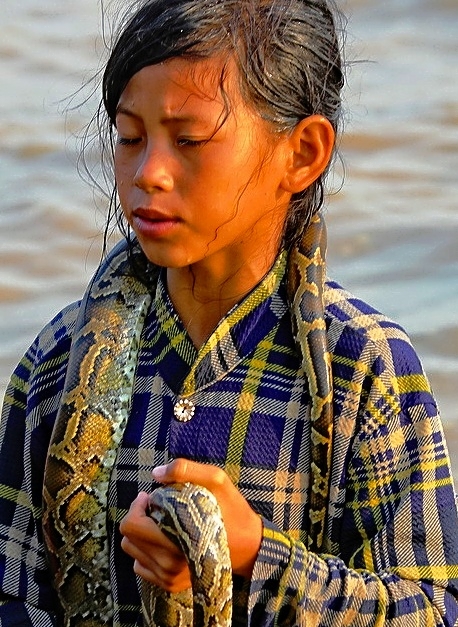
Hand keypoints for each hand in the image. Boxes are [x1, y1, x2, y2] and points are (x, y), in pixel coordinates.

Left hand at [120, 459, 262, 591]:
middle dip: (139, 518)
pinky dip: (147, 552)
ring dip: (143, 534)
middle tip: (158, 509)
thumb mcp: (216, 479)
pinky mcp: (171, 585)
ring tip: (163, 524)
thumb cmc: (232, 509)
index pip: (131, 526)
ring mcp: (170, 577)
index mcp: (177, 538)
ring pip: (133, 553)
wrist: (249, 545)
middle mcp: (170, 563)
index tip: (152, 497)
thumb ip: (185, 470)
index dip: (137, 506)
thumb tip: (155, 474)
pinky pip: (141, 567)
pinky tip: (165, 541)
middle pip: (128, 539)